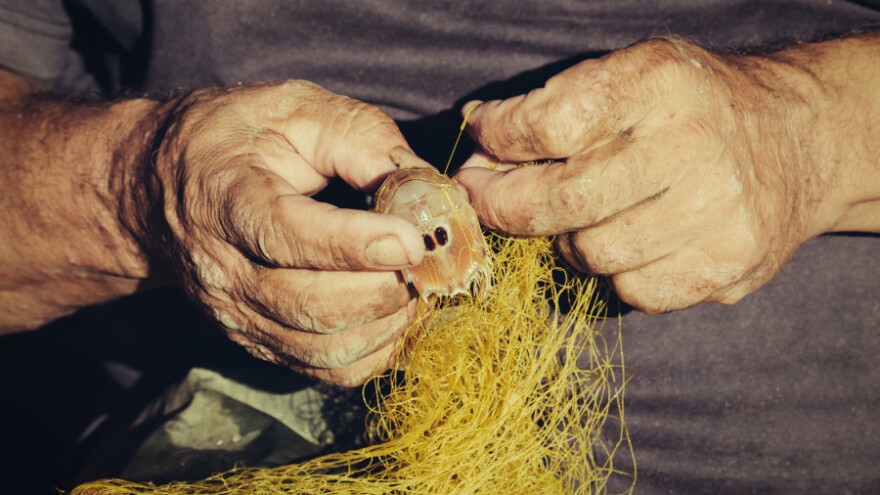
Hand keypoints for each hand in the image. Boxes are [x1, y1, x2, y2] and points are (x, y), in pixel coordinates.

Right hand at [144, 81, 426, 384]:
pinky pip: (325, 371)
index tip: (412, 238)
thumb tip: (423, 185)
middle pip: (310, 307)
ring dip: (386, 324)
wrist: (158, 188)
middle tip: (424, 260)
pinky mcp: (257, 342)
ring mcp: (237, 316)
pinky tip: (394, 314)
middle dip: (383, 289)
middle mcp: (224, 271)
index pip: (287, 237)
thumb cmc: (234, 138)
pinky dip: (374, 352)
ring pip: (322, 349)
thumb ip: (359, 137)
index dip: (356, 244)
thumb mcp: (293, 107)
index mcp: (226, 200)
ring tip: (414, 284)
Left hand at [456, 37, 859, 313]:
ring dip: (564, 241)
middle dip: (505, 205)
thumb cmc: (692, 109)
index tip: (481, 143)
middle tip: (486, 198)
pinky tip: (627, 244)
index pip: (554, 123)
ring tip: (575, 219)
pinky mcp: (728, 266)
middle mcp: (694, 147)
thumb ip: (556, 105)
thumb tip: (480, 140)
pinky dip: (614, 274)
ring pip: (593, 253)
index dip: (501, 138)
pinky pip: (634, 291)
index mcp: (661, 84)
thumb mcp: (632, 76)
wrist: (796, 141)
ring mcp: (717, 213)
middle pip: (565, 200)